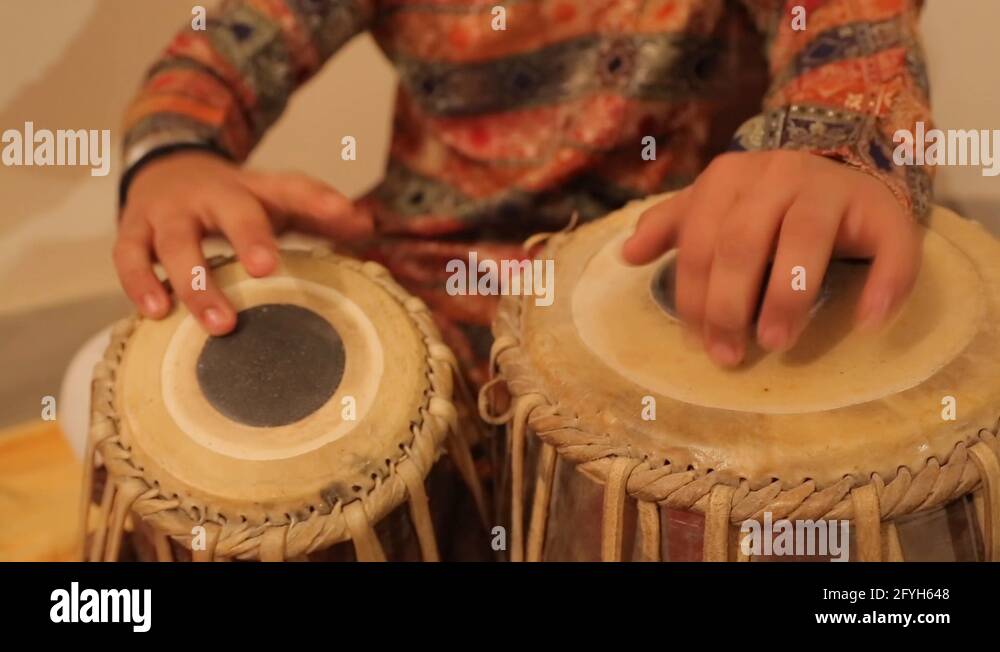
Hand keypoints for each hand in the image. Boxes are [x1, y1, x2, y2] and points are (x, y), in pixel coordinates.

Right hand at [114, 151, 373, 334]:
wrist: (166, 166)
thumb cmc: (234, 201)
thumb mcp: (275, 199)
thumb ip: (318, 212)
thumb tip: (367, 225)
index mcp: (254, 187)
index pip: (292, 187)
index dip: (319, 199)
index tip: (346, 214)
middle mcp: (212, 194)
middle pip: (233, 210)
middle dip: (250, 236)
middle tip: (267, 269)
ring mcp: (169, 211)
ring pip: (177, 242)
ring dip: (197, 282)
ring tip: (220, 324)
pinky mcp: (133, 228)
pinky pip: (130, 256)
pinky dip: (140, 283)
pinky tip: (156, 312)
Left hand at [622, 151, 920, 366]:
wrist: (843, 173)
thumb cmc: (765, 206)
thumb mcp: (714, 208)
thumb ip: (673, 227)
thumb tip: (627, 254)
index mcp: (730, 177)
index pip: (700, 242)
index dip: (694, 296)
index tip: (697, 343)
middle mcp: (779, 173)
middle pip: (744, 242)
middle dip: (729, 304)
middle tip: (729, 355)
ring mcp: (833, 187)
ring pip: (805, 240)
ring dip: (788, 295)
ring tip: (776, 341)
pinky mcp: (885, 209)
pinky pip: (890, 246)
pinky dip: (883, 285)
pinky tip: (866, 321)